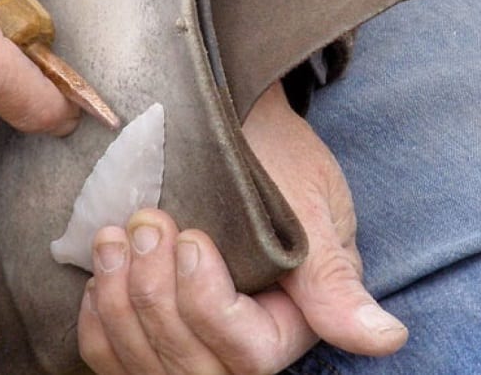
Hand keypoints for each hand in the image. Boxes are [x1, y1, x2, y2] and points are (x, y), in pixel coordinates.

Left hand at [78, 83, 406, 373]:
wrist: (230, 130)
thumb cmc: (273, 158)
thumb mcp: (310, 204)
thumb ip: (332, 275)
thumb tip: (384, 337)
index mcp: (292, 319)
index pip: (246, 352)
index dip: (205, 302)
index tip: (189, 237)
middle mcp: (240, 340)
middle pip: (188, 366)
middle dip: (152, 295)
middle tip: (143, 225)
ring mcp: (192, 337)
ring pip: (144, 366)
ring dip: (118, 302)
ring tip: (112, 239)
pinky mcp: (152, 326)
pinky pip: (109, 356)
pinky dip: (96, 321)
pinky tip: (100, 275)